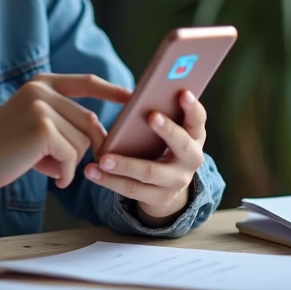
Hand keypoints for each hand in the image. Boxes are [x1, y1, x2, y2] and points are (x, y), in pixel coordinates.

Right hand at [0, 74, 132, 190]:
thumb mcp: (35, 126)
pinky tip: (52, 179)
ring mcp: (42, 106)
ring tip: (52, 172)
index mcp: (41, 83)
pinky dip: (66, 173)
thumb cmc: (4, 150)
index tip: (133, 96)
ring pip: (83, 141)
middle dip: (90, 148)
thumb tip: (100, 137)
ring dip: (72, 164)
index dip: (112, 90)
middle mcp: (42, 89)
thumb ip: (64, 123)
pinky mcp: (42, 128)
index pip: (86, 82)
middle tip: (73, 169)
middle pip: (89, 122)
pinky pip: (72, 155)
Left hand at [84, 89, 205, 222]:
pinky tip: (92, 171)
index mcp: (194, 136)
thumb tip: (130, 95)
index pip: (198, 119)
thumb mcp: (168, 131)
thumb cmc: (162, 144)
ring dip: (124, 165)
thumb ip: (157, 114)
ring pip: (150, 172)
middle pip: (182, 145)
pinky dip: (110, 180)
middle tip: (151, 116)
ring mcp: (177, 181)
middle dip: (168, 130)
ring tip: (102, 158)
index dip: (192, 106)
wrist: (167, 185)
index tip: (183, 92)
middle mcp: (192, 159)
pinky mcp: (158, 197)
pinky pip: (132, 189)